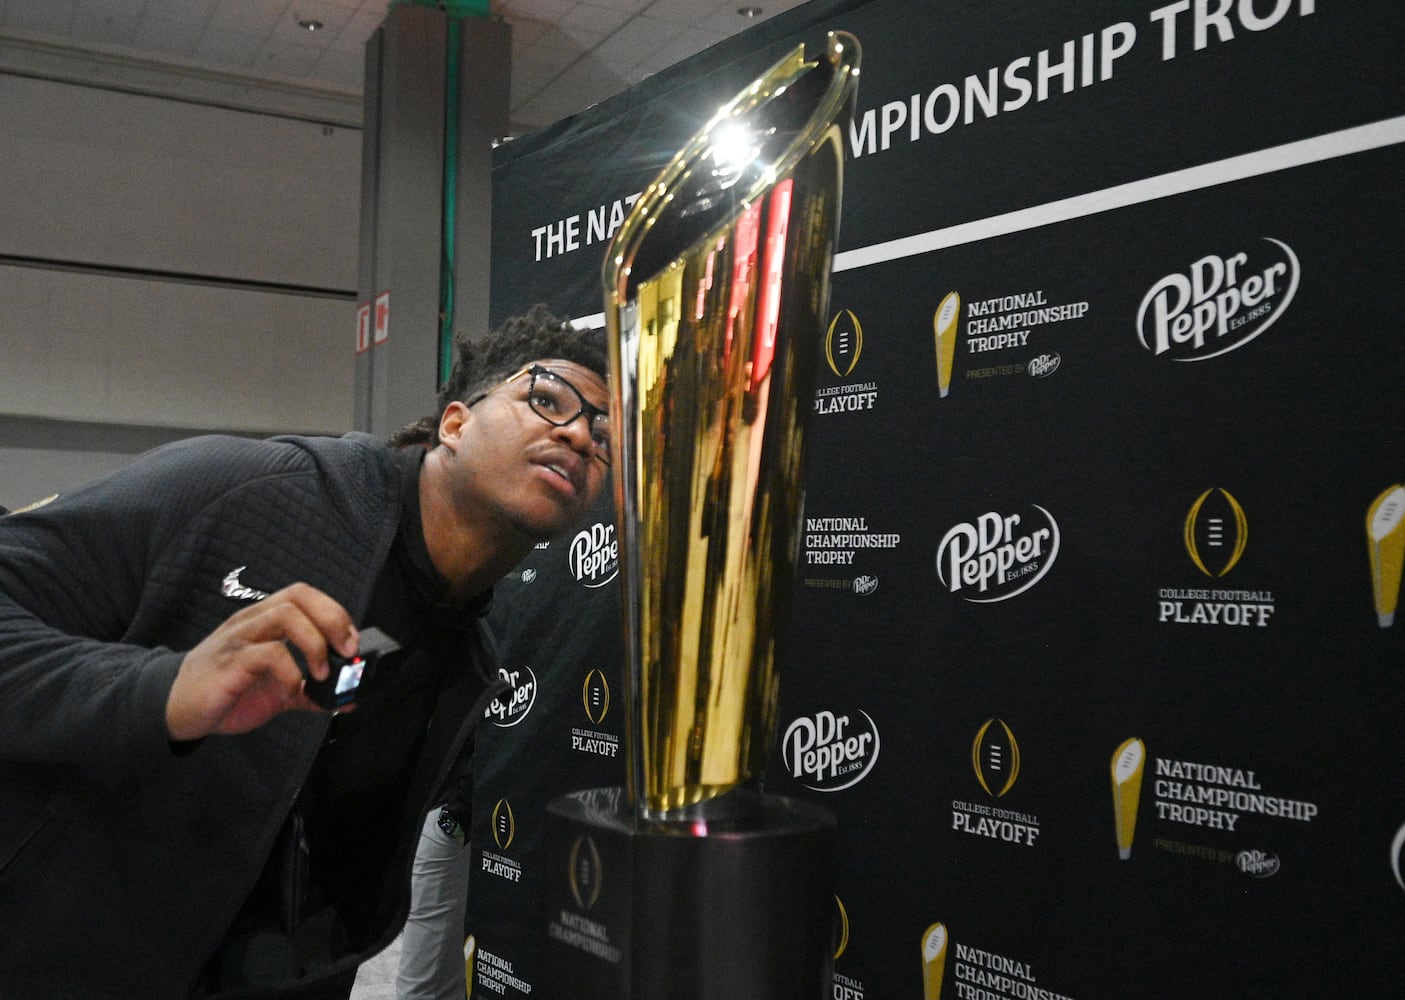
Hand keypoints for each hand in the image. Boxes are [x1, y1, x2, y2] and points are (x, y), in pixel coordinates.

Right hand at [165, 583, 358, 740]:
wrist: (178, 708)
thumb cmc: (228, 689)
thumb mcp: (277, 689)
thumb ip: (311, 692)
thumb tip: (347, 699)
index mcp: (265, 620)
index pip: (304, 595)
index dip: (334, 612)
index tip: (351, 642)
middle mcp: (252, 622)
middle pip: (298, 596)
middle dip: (332, 620)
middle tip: (346, 651)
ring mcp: (239, 640)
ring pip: (284, 615)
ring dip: (314, 642)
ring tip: (321, 673)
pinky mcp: (228, 664)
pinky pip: (266, 654)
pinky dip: (290, 671)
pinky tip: (293, 689)